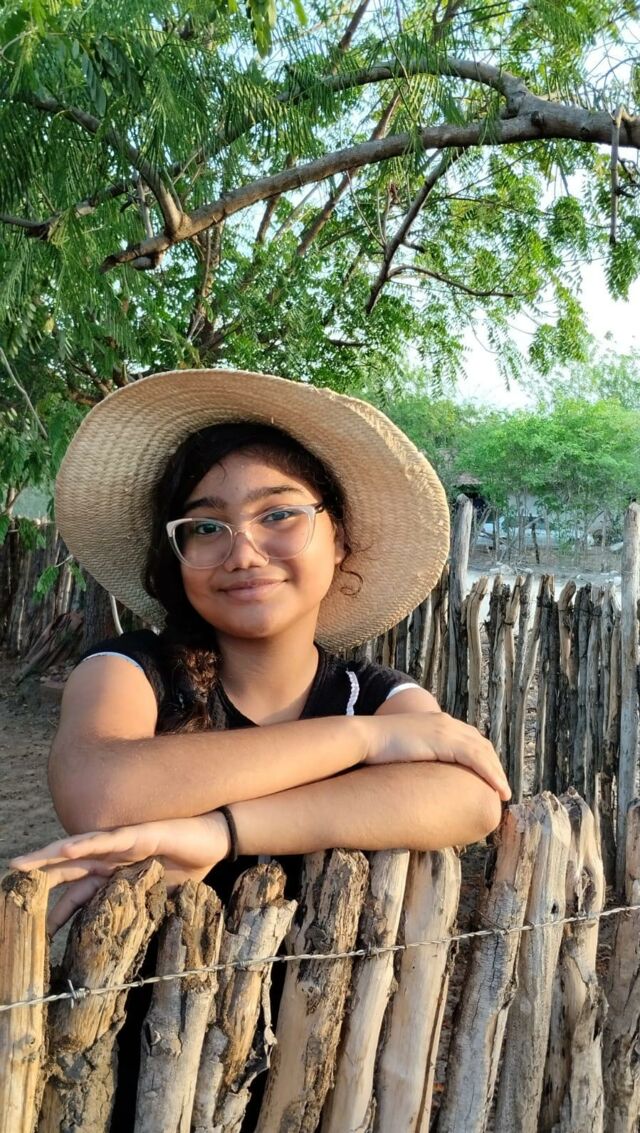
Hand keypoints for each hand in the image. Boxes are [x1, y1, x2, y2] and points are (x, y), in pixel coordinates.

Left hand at [9, 812, 229, 935]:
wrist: (217, 839)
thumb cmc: (192, 865)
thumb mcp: (163, 898)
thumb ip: (146, 912)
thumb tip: (139, 945)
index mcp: (117, 875)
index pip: (81, 893)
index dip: (60, 910)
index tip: (41, 930)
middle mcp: (114, 858)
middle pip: (69, 868)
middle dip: (39, 874)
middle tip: (11, 880)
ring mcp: (123, 844)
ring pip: (78, 850)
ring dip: (49, 856)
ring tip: (23, 864)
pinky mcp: (137, 834)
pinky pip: (106, 840)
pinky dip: (84, 844)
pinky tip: (64, 850)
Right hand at [363, 712, 510, 800]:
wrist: (364, 738)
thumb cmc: (376, 750)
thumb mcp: (403, 751)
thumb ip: (417, 757)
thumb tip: (417, 779)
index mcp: (436, 723)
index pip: (469, 739)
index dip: (482, 758)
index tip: (488, 777)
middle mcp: (446, 723)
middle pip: (482, 744)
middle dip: (494, 766)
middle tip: (501, 788)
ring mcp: (446, 730)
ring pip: (484, 752)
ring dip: (497, 774)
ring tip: (503, 794)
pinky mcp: (445, 741)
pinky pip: (476, 759)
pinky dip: (491, 775)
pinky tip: (498, 790)